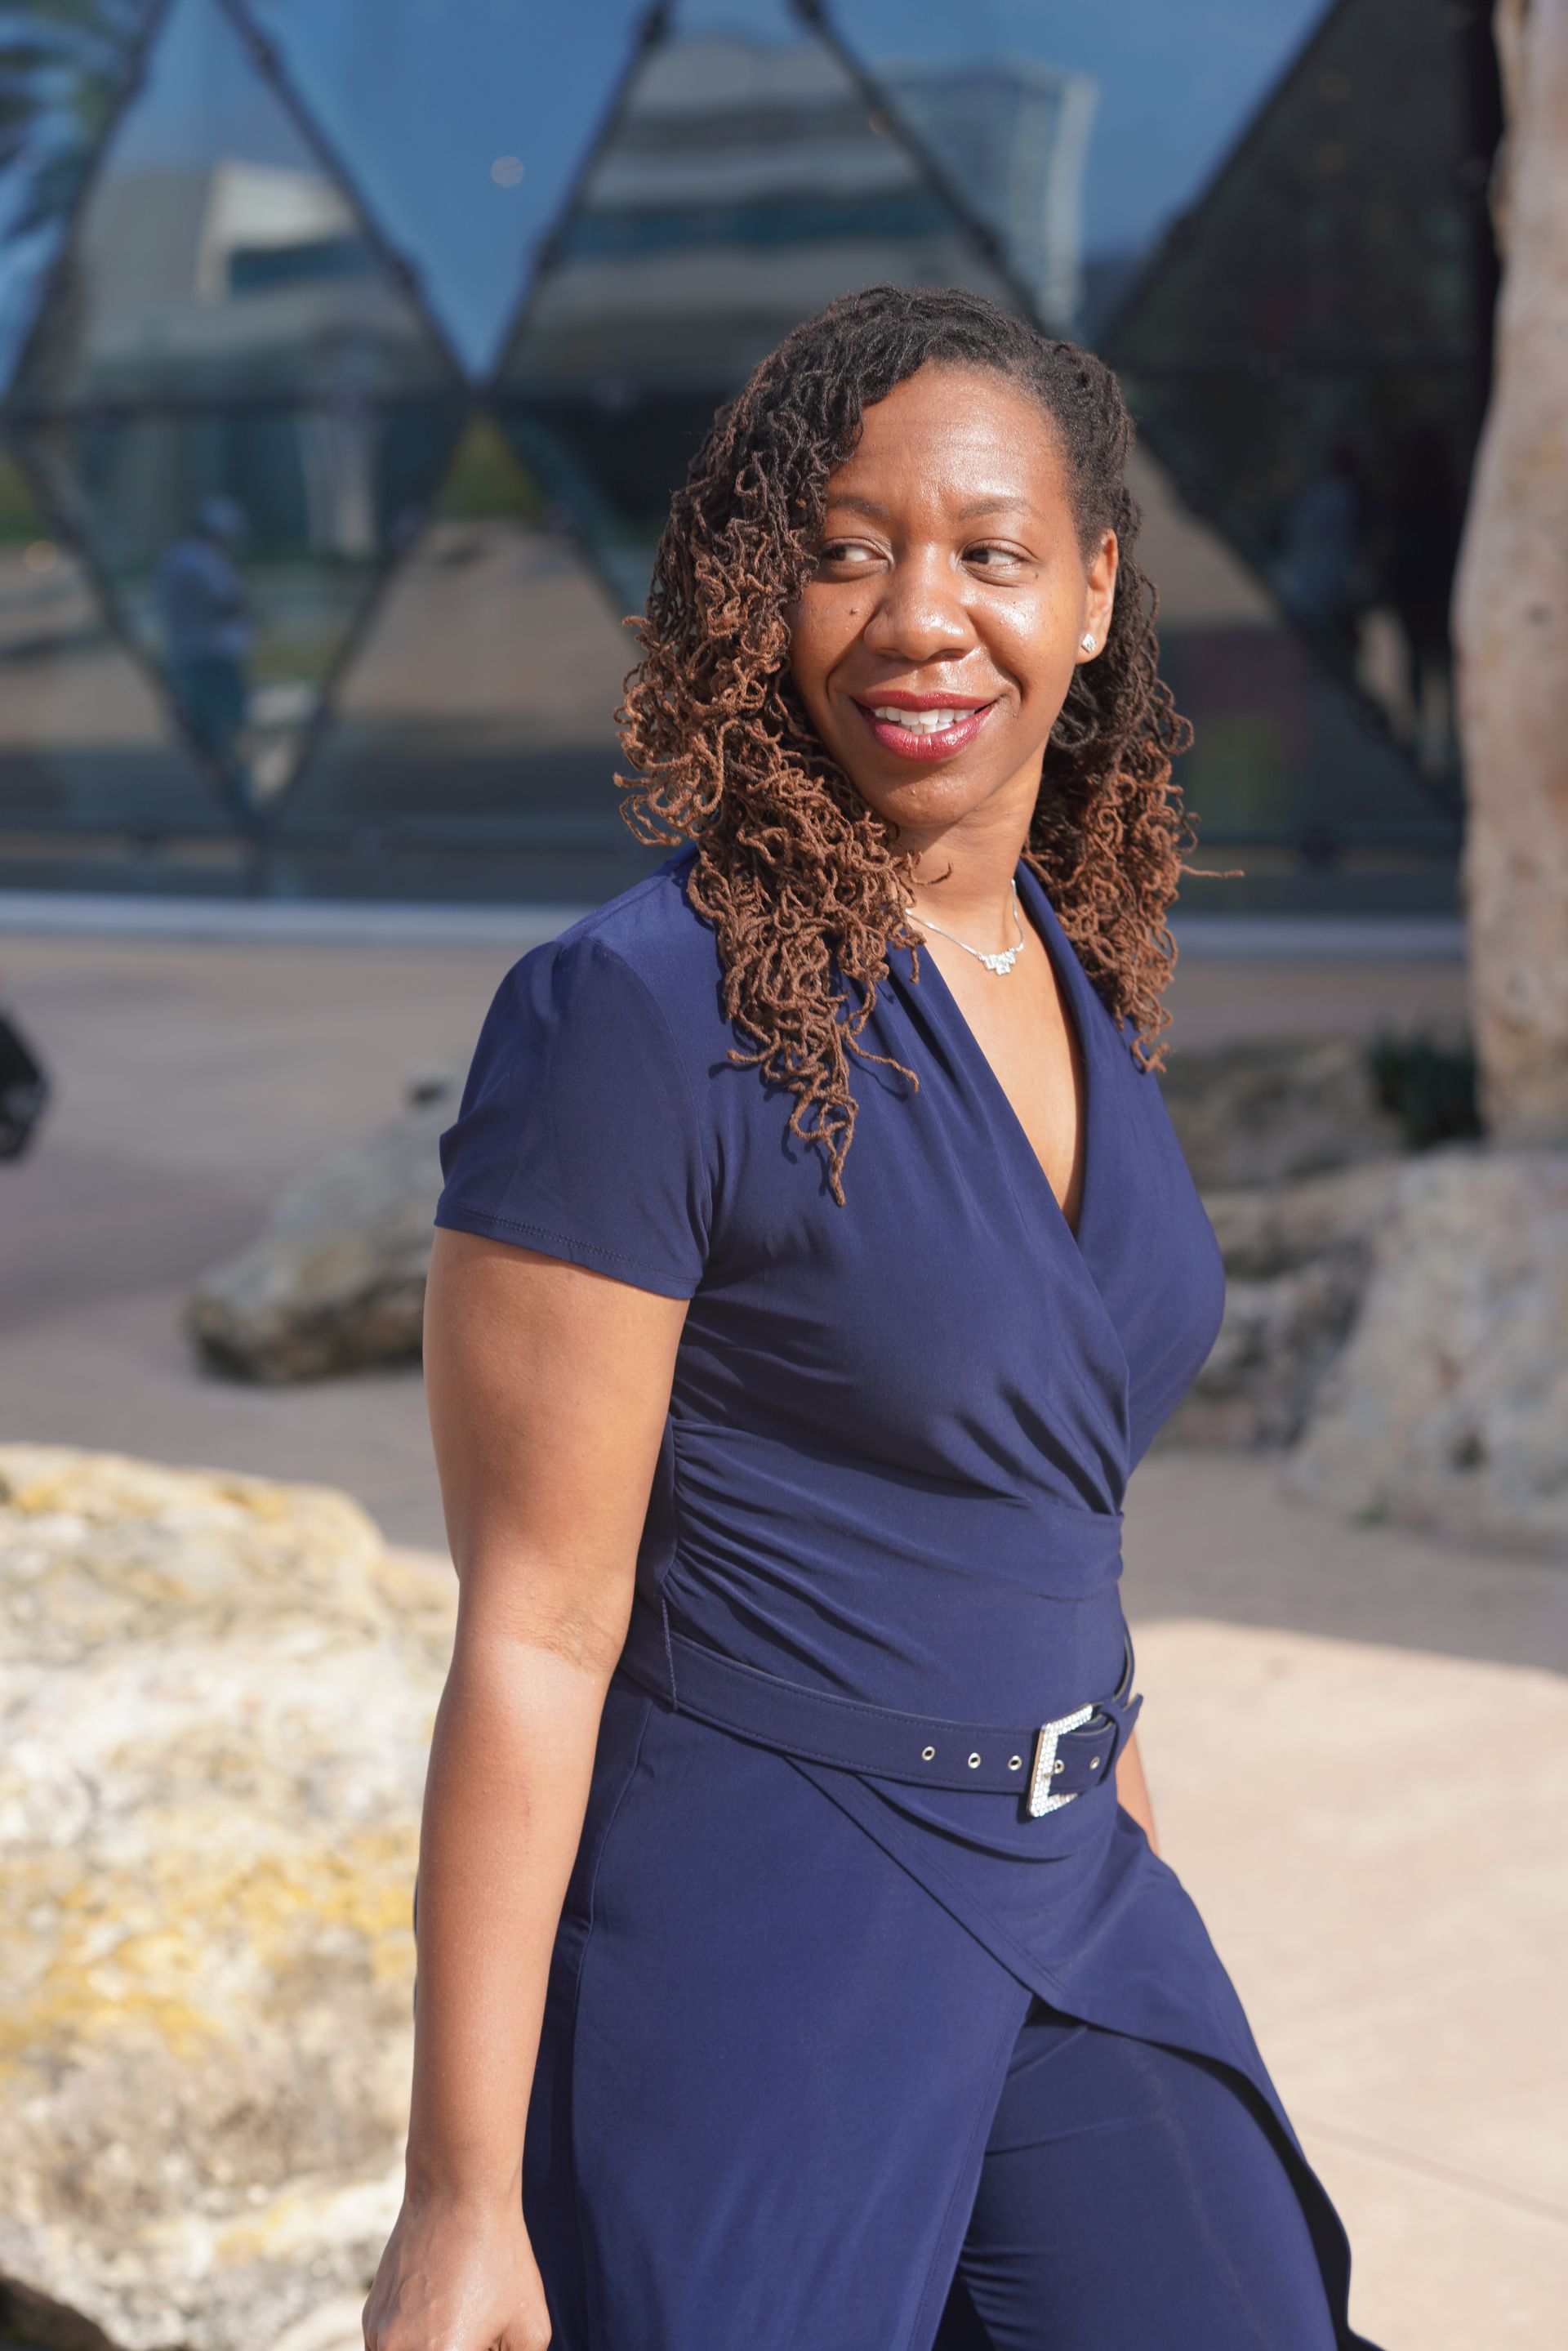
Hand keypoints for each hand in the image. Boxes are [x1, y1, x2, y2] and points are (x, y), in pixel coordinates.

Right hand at [363, 2186, 549, 2350]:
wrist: (456, 2192)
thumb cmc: (499, 2256)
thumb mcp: (529, 2326)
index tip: (482, 2343)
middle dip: (458, 2349)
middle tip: (477, 2333)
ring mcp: (377, 2338)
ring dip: (434, 2348)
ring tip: (461, 2320)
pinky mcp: (369, 2319)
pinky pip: (392, 2350)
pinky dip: (416, 2345)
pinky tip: (443, 2315)